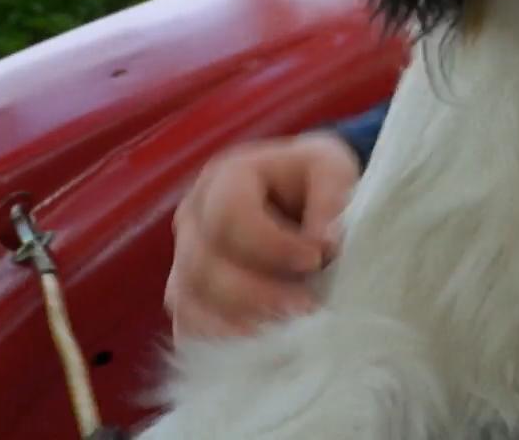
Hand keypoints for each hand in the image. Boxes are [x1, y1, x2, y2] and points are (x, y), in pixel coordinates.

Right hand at [163, 132, 360, 340]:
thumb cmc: (316, 183)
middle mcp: (194, 218)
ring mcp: (184, 261)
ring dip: (241, 324)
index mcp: (226, 178)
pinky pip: (189, 328)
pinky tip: (265, 347)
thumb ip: (332, 198)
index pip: (227, 215)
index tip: (315, 260)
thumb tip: (326, 242)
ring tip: (289, 334)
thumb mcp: (334, 171)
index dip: (270, 244)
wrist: (302, 201)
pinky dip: (224, 343)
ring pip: (191, 302)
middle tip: (307, 308)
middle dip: (257, 293)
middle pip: (203, 265)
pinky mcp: (188, 299)